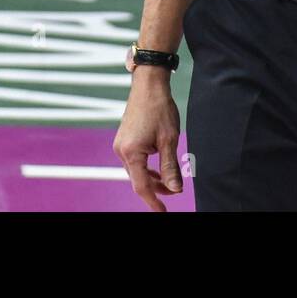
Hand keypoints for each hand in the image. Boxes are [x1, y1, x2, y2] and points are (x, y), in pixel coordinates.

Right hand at [112, 68, 184, 211]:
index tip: (162, 212)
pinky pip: (135, 161)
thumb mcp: (169, 140)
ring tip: (170, 180)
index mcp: (131, 153)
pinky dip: (147, 167)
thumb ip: (170, 167)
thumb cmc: (159, 108)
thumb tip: (175, 188)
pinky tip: (158, 168)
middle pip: (138, 180)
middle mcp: (121, 151)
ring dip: (152, 178)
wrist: (149, 85)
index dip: (153, 201)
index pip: (142, 186)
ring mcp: (121, 145)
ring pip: (137, 171)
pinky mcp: (124, 140)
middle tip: (175, 191)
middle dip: (156, 189)